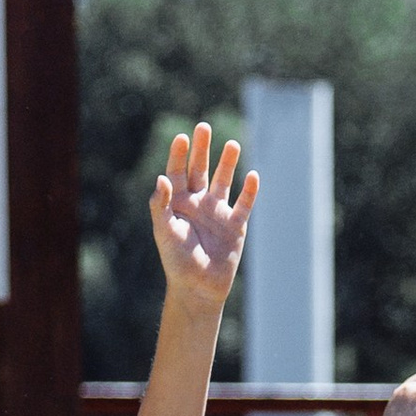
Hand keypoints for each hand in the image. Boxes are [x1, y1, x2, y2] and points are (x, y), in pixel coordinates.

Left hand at [149, 122, 256, 314]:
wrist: (198, 288)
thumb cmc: (177, 262)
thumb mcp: (165, 232)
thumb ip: (161, 205)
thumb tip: (162, 178)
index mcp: (177, 204)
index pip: (177, 173)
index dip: (179, 155)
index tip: (182, 138)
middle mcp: (197, 204)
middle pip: (199, 170)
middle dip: (202, 149)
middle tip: (204, 127)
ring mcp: (217, 214)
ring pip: (223, 182)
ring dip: (227, 164)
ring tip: (233, 144)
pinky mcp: (235, 227)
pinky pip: (244, 205)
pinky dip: (249, 192)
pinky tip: (253, 176)